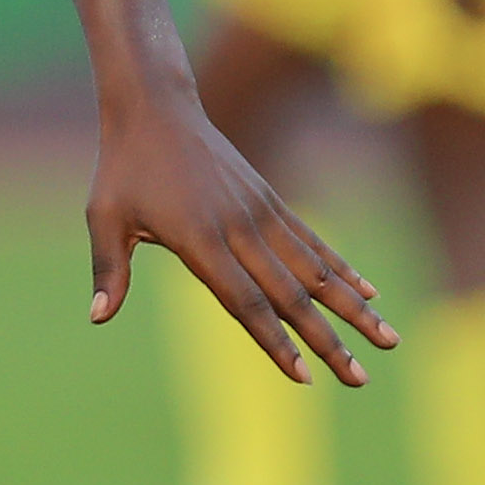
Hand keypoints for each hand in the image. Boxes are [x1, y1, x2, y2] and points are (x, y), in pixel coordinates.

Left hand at [83, 90, 397, 385]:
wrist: (155, 105)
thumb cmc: (123, 166)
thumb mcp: (104, 216)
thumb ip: (108, 270)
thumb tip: (96, 317)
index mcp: (200, 239)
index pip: (246, 302)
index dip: (275, 342)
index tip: (305, 378)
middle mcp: (240, 228)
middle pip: (292, 295)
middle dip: (329, 341)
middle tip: (361, 379)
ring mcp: (260, 211)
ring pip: (315, 268)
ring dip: (353, 306)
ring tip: (388, 338)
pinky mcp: (268, 199)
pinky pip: (311, 240)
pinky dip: (341, 267)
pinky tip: (369, 291)